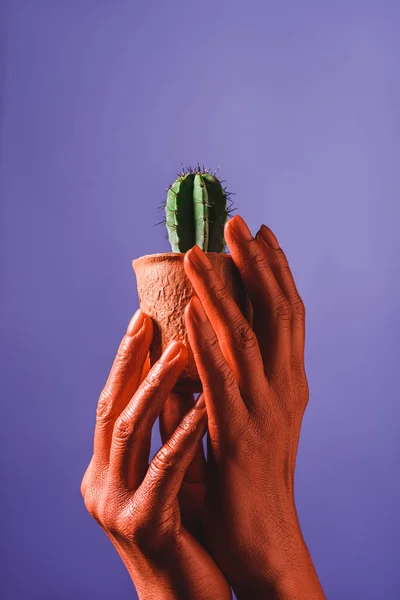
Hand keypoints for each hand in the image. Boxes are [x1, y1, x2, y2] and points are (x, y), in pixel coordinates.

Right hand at [80, 312, 231, 599]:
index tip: (143, 317)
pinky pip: (166, 468)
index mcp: (105, 469)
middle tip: (149, 317)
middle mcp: (101, 484)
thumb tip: (176, 377)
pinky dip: (183, 431)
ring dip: (154, 386)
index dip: (125, 361)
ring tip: (179, 348)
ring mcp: (117, 506)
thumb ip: (161, 431)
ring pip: (130, 431)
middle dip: (129, 361)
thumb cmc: (180, 530)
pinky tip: (205, 403)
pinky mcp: (145, 526)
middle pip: (110, 407)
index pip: (110, 403)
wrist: (181, 599)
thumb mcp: (163, 474)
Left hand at [182, 215, 325, 599]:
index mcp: (290, 380)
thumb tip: (190, 336)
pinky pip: (222, 376)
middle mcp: (285, 386)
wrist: (262, 533)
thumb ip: (227, 376)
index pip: (289, 313)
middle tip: (238, 222)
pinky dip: (208, 338)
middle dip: (257, 263)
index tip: (261, 234)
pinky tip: (192, 308)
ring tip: (198, 254)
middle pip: (277, 310)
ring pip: (248, 334)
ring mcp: (266, 408)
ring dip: (222, 290)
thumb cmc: (249, 473)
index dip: (277, 270)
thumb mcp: (246, 414)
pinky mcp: (240, 432)